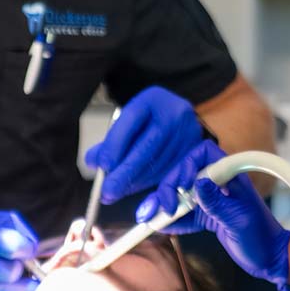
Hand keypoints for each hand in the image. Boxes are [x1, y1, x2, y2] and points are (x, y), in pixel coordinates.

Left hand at [85, 86, 202, 202]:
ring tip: (116, 192)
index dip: (116, 143)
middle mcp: (175, 112)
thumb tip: (92, 162)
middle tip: (107, 192)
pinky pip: (170, 172)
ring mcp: (189, 131)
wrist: (177, 112)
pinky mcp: (196, 149)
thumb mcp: (128, 119)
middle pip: (147, 146)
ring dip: (136, 182)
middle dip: (125, 173)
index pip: (132, 118)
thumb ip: (111, 139)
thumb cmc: (149, 117)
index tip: (103, 166)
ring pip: (159, 163)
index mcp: (153, 98)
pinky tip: (134, 187)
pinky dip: (149, 183)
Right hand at [135, 140, 289, 290]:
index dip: (188, 163)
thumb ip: (217, 202)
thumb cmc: (261, 238)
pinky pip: (185, 214)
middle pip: (186, 174)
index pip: (204, 154)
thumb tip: (198, 183)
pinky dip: (172, 220)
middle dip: (168, 188)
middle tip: (162, 208)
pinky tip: (160, 227)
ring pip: (181, 194)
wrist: (271, 260)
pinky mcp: (207, 216)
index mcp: (230, 177)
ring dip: (164, 204)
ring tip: (147, 217)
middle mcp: (218, 184)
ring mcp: (211, 200)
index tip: (181, 185)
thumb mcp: (238, 220)